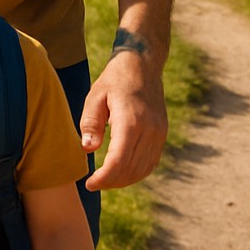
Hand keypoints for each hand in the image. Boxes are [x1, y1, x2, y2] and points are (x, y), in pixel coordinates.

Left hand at [80, 47, 166, 189]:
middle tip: (93, 184)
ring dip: (124, 181)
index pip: (119, 161)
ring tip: (105, 181)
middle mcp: (150, 130)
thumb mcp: (95, 96)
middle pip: (131, 169)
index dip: (104, 178)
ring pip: (143, 169)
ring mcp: (159, 133)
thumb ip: (91, 123)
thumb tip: (88, 150)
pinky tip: (121, 174)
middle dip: (111, 182)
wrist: (142, 65)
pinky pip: (151, 162)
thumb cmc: (113, 80)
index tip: (89, 184)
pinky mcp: (162, 134)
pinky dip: (137, 173)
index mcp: (131, 121)